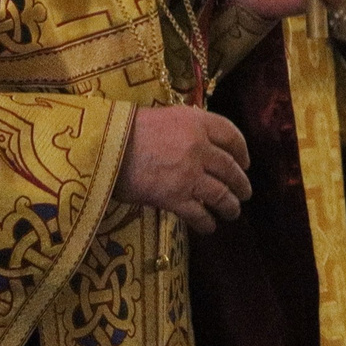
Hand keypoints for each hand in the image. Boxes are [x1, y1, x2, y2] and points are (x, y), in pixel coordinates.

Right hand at [116, 106, 252, 235]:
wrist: (101, 147)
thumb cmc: (124, 129)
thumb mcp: (164, 117)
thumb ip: (187, 128)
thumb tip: (199, 142)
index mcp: (197, 122)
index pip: (231, 135)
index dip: (242, 151)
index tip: (245, 162)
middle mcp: (199, 147)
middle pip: (230, 168)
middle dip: (241, 183)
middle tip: (245, 192)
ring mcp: (189, 173)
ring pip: (221, 194)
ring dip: (230, 205)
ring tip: (233, 212)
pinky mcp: (174, 197)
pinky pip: (198, 214)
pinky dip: (206, 222)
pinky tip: (208, 227)